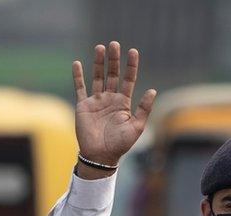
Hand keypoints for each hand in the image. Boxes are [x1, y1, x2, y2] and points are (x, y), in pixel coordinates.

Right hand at [72, 41, 155, 176]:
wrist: (101, 156)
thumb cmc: (120, 144)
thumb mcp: (136, 127)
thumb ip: (143, 108)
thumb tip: (153, 90)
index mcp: (124, 103)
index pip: (129, 80)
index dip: (131, 66)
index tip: (133, 51)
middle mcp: (110, 99)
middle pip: (112, 74)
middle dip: (114, 60)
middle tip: (114, 44)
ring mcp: (96, 101)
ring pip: (97, 77)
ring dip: (99, 63)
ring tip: (100, 47)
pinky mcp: (83, 106)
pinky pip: (80, 88)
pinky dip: (78, 76)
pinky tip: (78, 63)